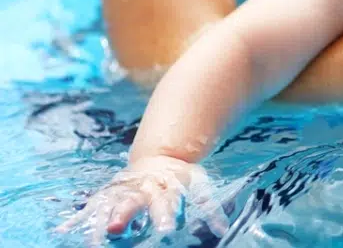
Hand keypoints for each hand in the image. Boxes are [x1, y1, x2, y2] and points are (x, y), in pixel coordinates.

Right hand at [57, 155, 226, 243]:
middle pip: (134, 202)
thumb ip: (209, 207)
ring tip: (91, 240)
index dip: (166, 215)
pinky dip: (79, 218)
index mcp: (165, 187)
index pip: (166, 202)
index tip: (166, 230)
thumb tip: (223, 228)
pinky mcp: (110, 194)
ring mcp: (124, 190)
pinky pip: (92, 207)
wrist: (160, 157)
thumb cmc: (181, 179)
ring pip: (109, 205)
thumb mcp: (199, 185)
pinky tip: (64, 231)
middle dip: (125, 214)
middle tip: (117, 228)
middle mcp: (142, 188)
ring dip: (99, 221)